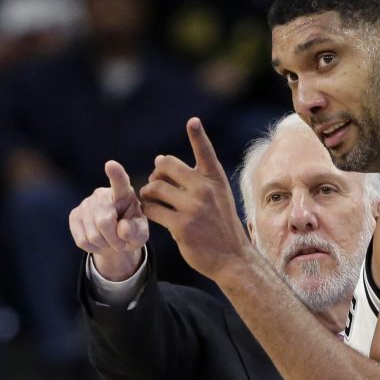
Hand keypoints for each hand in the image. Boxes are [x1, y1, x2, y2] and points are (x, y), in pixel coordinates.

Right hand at [69, 160, 148, 279]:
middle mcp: (102, 194)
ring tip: (111, 241)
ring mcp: (86, 203)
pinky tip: (99, 241)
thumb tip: (122, 229)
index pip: (120, 182)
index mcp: (124, 193)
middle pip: (104, 222)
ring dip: (104, 245)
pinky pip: (82, 240)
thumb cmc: (132, 231)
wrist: (114, 239)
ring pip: (93, 235)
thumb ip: (136, 231)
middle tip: (121, 243)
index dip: (115, 174)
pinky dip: (93, 247)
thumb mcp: (141, 233)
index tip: (110, 165)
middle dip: (114, 239)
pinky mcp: (74, 215)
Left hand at [140, 117, 250, 280]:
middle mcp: (205, 189)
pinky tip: (150, 214)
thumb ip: (194, 178)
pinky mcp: (181, 225)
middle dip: (156, 173)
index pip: (206, 152)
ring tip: (149, 200)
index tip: (192, 121)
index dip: (198, 135)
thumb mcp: (218, 197)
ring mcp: (194, 207)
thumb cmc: (221, 225)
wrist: (232, 257)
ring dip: (147, 193)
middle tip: (155, 185)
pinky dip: (147, 210)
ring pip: (155, 188)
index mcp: (216, 180)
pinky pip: (152, 210)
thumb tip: (159, 159)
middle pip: (166, 166)